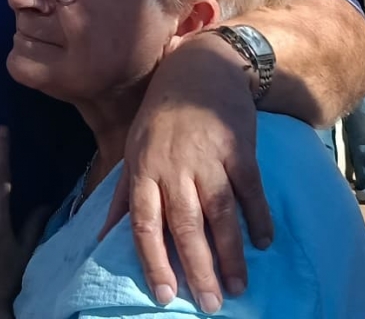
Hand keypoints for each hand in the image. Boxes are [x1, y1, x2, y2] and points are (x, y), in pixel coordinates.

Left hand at [101, 40, 269, 313]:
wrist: (200, 69)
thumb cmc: (162, 116)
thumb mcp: (133, 148)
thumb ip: (121, 195)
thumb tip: (101, 237)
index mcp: (144, 170)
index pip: (146, 224)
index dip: (154, 262)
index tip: (165, 296)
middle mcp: (174, 167)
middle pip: (186, 225)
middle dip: (199, 269)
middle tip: (212, 305)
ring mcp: (208, 157)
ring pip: (219, 213)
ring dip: (231, 253)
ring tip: (239, 286)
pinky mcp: (239, 148)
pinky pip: (250, 189)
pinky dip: (258, 217)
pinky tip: (263, 242)